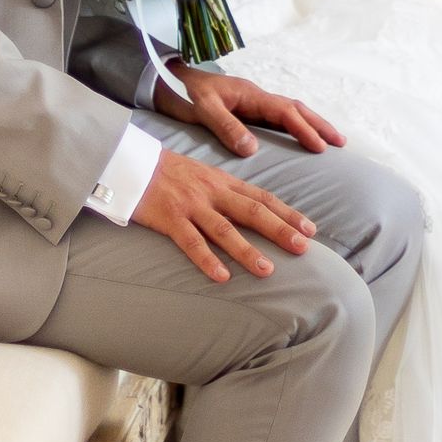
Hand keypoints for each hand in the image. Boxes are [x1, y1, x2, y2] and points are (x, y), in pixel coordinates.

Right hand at [128, 142, 317, 284]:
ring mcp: (191, 205)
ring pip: (224, 229)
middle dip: (279, 229)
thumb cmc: (170, 173)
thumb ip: (227, 192)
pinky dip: (207, 259)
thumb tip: (254, 211)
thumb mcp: (204, 175)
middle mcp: (212, 192)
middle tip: (303, 247)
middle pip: (251, 211)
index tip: (310, 229)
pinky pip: (191, 242)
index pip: (261, 197)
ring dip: (247, 251)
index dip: (286, 212)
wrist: (132, 163)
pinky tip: (221, 277)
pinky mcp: (170, 219)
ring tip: (267, 270)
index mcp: (222, 181)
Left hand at [154, 61, 344, 161]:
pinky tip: (299, 138)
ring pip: (289, 111)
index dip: (304, 129)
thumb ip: (227, 127)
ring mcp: (252, 102)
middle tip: (340, 142)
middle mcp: (255, 96)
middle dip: (318, 124)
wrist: (165, 81)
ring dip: (310, 124)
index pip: (285, 112)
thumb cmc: (183, 94)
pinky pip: (278, 118)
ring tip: (330, 141)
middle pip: (295, 108)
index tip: (320, 147)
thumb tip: (253, 149)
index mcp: (249, 95)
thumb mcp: (203, 110)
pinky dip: (294, 126)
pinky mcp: (246, 110)